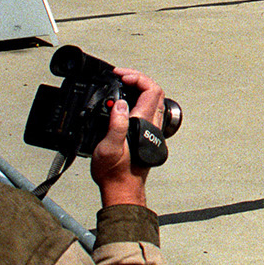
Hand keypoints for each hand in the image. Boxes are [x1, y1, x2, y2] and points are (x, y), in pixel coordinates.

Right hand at [90, 68, 164, 207]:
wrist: (122, 189)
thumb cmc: (115, 172)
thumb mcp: (109, 148)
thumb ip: (116, 125)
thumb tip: (121, 104)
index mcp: (143, 122)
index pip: (151, 90)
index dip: (137, 77)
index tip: (121, 75)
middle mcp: (152, 124)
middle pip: (155, 91)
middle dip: (139, 79)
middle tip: (121, 77)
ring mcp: (151, 129)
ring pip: (154, 100)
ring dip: (140, 89)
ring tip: (122, 85)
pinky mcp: (147, 134)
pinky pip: (149, 110)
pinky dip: (139, 99)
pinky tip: (126, 103)